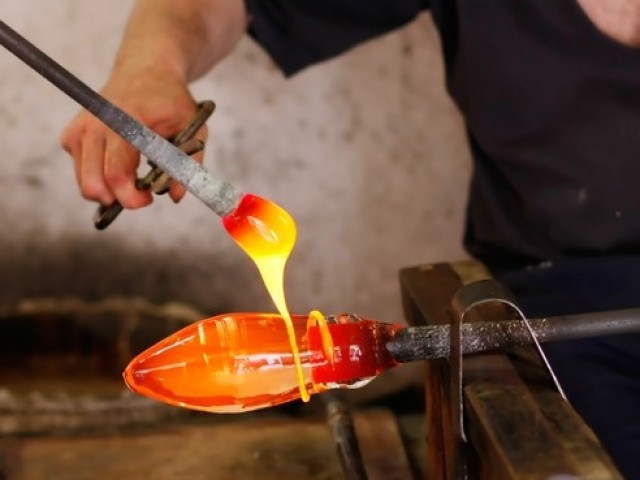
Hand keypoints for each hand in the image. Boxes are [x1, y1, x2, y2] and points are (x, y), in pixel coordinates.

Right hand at [60, 67, 205, 208]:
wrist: (145, 72)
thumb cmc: (170, 102)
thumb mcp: (193, 127)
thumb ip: (188, 163)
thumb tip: (175, 196)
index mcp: (127, 120)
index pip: (118, 173)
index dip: (132, 197)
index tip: (149, 198)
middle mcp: (97, 124)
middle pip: (94, 184)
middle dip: (119, 200)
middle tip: (140, 196)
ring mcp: (80, 129)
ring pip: (85, 183)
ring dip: (109, 192)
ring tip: (131, 181)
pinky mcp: (71, 135)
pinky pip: (81, 172)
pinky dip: (99, 178)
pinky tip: (118, 163)